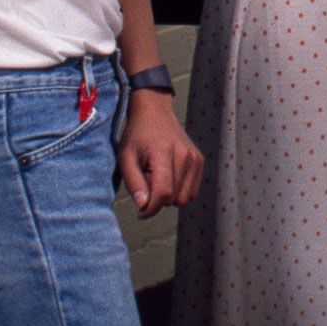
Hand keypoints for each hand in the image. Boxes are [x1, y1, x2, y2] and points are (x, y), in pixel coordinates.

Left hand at [117, 88, 203, 216]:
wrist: (155, 113)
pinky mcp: (200, 161)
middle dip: (159, 199)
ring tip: (158, 178)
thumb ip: (134, 182)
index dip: (151, 208)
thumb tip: (143, 205)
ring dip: (170, 196)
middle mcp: (184, 155)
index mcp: (164, 153)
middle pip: (174, 199)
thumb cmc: (137, 136)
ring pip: (185, 198)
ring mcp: (195, 158)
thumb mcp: (125, 157)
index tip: (140, 212)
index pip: (164, 192)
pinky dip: (179, 191)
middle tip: (147, 183)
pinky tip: (169, 177)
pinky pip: (192, 192)